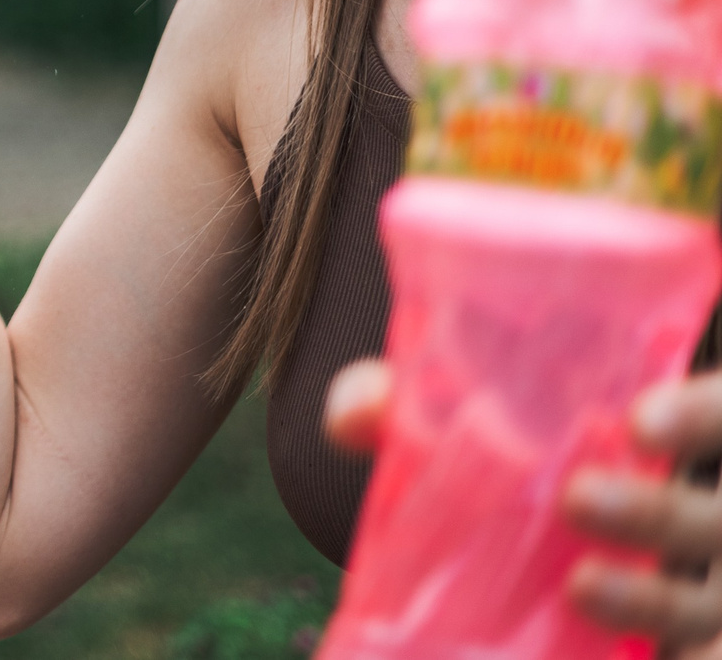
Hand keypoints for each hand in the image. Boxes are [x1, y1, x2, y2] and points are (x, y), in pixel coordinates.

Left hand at [324, 357, 721, 652]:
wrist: (571, 557)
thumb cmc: (533, 470)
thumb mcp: (487, 426)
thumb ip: (423, 403)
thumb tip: (352, 416)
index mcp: (678, 441)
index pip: (720, 411)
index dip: (697, 414)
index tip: (637, 422)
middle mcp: (713, 518)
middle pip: (714, 517)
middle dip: (655, 511)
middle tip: (579, 498)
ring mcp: (714, 592)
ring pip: (708, 602)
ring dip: (651, 598)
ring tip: (583, 588)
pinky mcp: (694, 641)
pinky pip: (695, 652)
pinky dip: (666, 659)